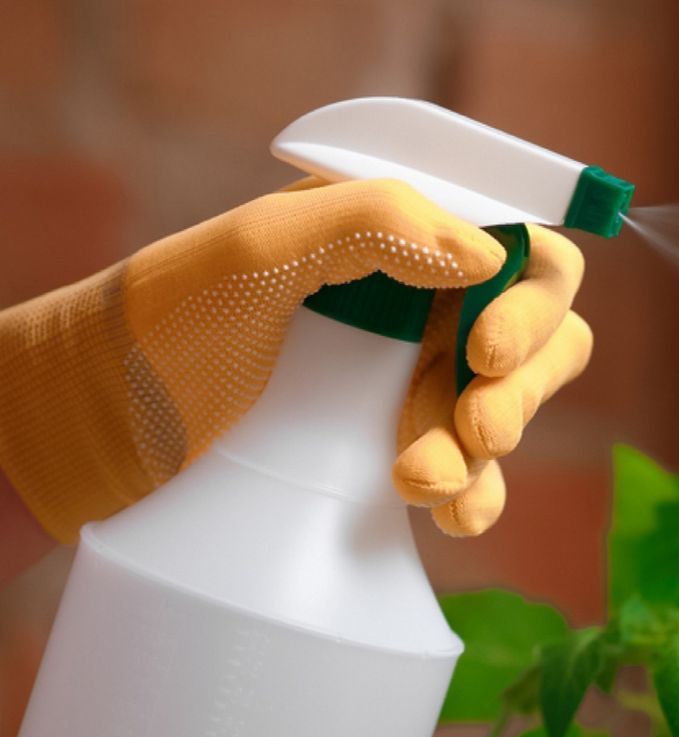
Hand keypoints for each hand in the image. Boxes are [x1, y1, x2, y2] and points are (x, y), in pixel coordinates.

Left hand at [0, 178, 589, 543]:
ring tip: (422, 479)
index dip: (530, 294)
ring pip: (509, 401)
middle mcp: (412, 294)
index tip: (488, 350)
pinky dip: (477, 491)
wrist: (83, 439)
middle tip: (477, 420)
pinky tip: (449, 513)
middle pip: (536, 324)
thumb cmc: (155, 331)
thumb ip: (371, 223)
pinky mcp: (394, 442)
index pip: (515, 240)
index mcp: (391, 230)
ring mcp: (404, 372)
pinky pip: (473, 466)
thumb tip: (490, 256)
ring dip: (491, 445)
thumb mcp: (253, 255)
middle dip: (523, 378)